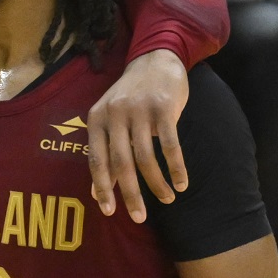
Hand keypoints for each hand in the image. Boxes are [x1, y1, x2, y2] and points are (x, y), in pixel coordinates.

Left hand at [85, 48, 187, 222]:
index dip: (102, 188)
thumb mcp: (110, 120)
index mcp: (97, 119)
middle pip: (121, 162)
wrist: (155, 60)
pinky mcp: (164, 108)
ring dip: (157, 183)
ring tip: (167, 199)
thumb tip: (96, 193)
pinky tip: (181, 183)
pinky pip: (170, 145)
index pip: (97, 160)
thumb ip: (103, 153)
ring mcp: (140, 111)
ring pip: (146, 157)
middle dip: (130, 194)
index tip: (109, 212)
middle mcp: (115, 115)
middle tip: (139, 217)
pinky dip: (176, 167)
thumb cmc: (130, 97)